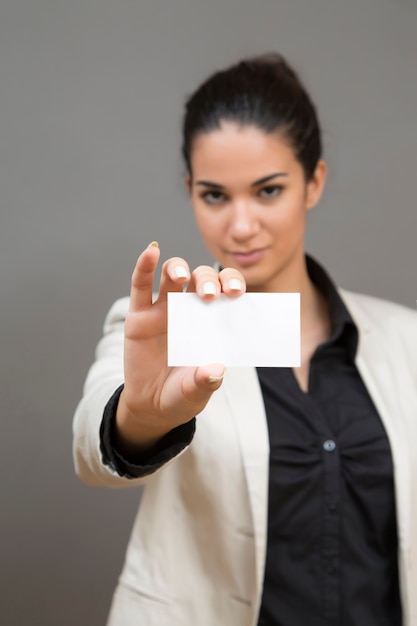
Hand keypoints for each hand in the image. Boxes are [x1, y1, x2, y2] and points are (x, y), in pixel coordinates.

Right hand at [115, 243, 245, 451]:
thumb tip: (216, 370)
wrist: (151, 406)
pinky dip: (144, 266)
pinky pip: (140, 285)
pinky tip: (151, 252)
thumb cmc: (181, 395)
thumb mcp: (196, 393)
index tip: (237, 293)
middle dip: (208, 280)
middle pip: (201, 278)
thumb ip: (205, 382)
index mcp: (212, 321)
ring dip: (178, 268)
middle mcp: (190, 309)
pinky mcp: (139, 314)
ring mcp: (163, 309)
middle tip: (211, 296)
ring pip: (172, 275)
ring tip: (182, 277)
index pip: (226, 291)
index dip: (232, 284)